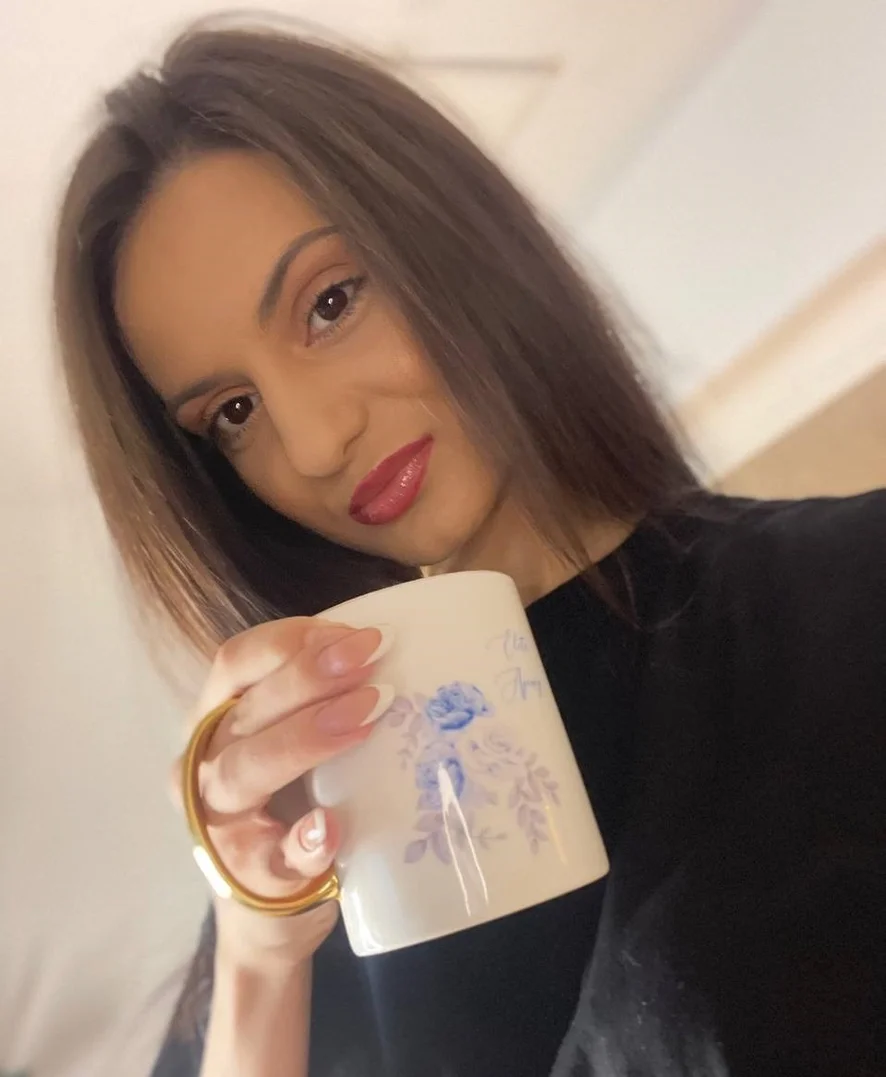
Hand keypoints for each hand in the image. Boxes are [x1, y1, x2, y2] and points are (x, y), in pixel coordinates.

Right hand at [173, 617, 390, 969]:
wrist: (274, 909)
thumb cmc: (294, 803)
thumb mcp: (298, 739)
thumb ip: (323, 698)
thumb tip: (394, 650)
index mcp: (217, 718)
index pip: (236, 661)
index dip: (292, 641)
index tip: (355, 634)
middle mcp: (204, 763)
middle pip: (246, 710)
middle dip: (308, 679)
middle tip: (371, 662)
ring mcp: (219, 823)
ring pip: (241, 771)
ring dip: (304, 740)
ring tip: (364, 723)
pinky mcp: (248, 879)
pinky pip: (267, 859)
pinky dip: (299, 843)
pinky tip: (329, 829)